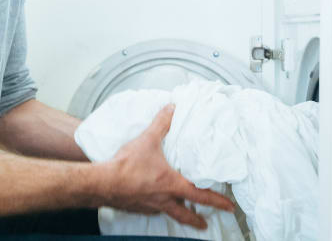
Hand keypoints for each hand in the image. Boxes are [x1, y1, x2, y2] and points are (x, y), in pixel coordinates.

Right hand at [99, 103, 235, 229]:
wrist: (103, 183)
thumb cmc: (126, 165)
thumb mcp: (147, 140)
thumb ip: (161, 124)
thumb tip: (172, 108)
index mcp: (171, 184)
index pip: (200, 196)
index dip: (217, 201)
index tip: (229, 207)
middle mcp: (163, 198)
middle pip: (185, 214)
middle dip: (197, 220)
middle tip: (205, 224)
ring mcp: (149, 205)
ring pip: (168, 213)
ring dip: (177, 215)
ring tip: (181, 215)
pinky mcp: (136, 208)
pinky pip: (150, 211)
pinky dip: (156, 208)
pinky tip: (154, 204)